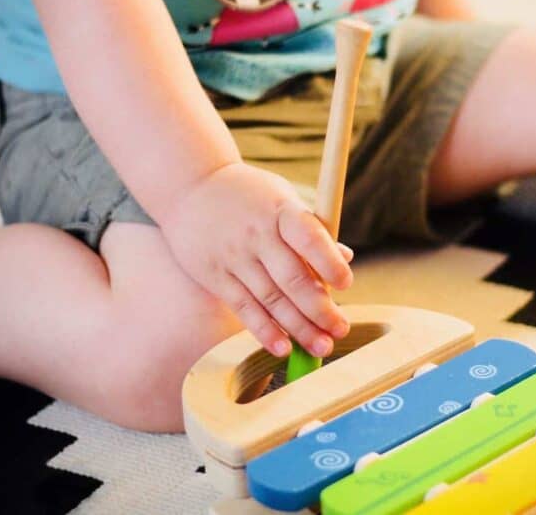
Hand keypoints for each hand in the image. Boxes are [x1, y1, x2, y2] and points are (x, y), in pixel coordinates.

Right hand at [161, 162, 353, 357]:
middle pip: (292, 278)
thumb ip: (311, 230)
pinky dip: (264, 331)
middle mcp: (257, 234)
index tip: (346, 284)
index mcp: (281, 210)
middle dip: (319, 309)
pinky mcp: (216, 276)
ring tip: (322, 346)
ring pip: (271, 299)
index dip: (328, 262)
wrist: (189, 188)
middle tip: (340, 330)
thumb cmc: (249, 195)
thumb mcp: (282, 199)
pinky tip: (284, 348)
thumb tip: (345, 256)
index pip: (308, 237)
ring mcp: (234, 256)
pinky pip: (244, 308)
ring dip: (298, 328)